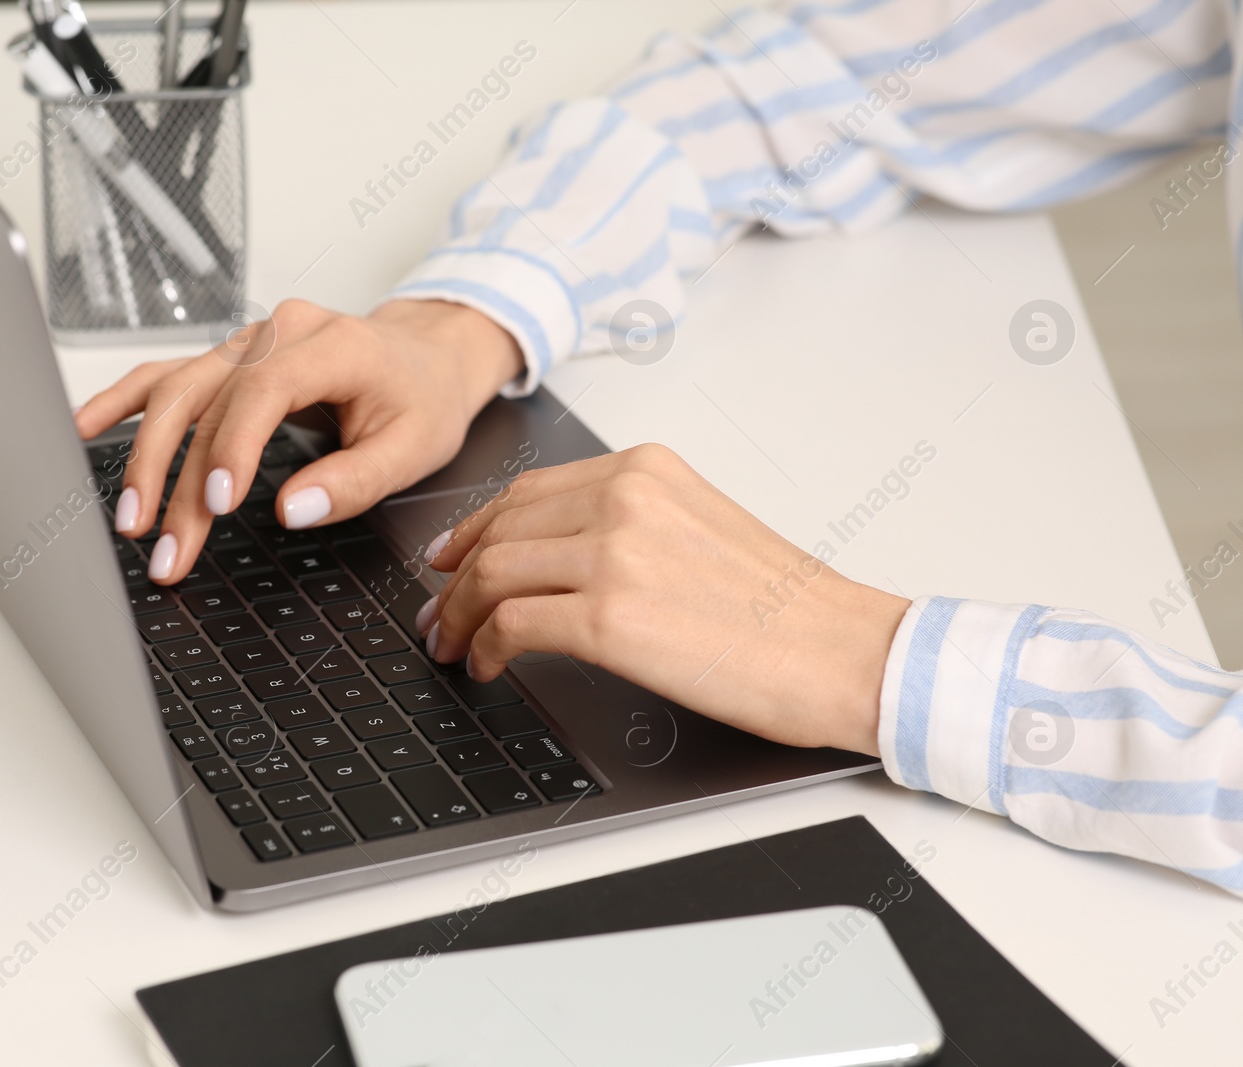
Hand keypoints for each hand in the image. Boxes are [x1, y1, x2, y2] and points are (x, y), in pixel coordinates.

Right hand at [74, 298, 522, 583]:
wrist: (427, 356)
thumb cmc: (422, 397)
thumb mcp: (414, 447)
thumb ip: (353, 480)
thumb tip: (290, 510)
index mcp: (332, 345)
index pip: (264, 389)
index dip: (232, 445)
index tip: (215, 502)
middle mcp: (279, 333)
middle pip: (207, 398)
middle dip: (177, 476)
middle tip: (165, 545)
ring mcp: (248, 342)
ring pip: (177, 391)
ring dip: (146, 456)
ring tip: (129, 517)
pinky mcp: (231, 360)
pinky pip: (168, 375)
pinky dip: (125, 401)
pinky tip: (86, 426)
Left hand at [418, 445, 909, 754]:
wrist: (842, 651)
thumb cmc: (785, 608)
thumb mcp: (700, 528)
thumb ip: (627, 524)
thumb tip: (552, 555)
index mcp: (646, 471)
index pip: (528, 491)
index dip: (474, 529)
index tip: (450, 558)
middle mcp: (626, 499)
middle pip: (499, 530)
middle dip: (455, 578)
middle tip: (438, 614)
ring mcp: (615, 555)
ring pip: (492, 575)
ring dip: (459, 617)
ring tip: (453, 647)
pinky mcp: (611, 618)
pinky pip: (511, 625)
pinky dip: (485, 648)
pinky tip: (489, 667)